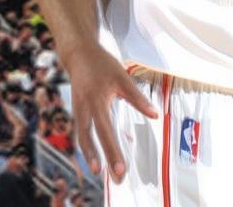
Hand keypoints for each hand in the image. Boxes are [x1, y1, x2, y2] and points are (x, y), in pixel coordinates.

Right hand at [64, 44, 157, 183]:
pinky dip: (87, 145)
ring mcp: (78, 112)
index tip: (120, 168)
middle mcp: (84, 111)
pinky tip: (94, 154)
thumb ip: (138, 98)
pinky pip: (81, 132)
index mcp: (97, 103)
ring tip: (100, 171)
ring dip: (92, 155)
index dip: (113, 151)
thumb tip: (155, 116)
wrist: (79, 55)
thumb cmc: (103, 66)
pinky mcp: (78, 111)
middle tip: (116, 176)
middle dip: (104, 159)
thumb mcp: (123, 78)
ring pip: (83, 138)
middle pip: (93, 140)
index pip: (107, 133)